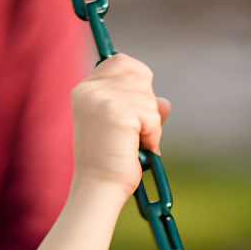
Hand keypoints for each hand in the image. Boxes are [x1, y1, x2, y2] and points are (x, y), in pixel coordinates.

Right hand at [70, 53, 170, 197]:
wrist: (99, 188)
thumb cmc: (111, 162)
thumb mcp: (127, 129)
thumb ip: (143, 109)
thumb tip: (165, 103)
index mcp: (85, 90)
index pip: (121, 61)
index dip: (138, 81)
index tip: (136, 109)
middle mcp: (89, 89)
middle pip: (139, 74)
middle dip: (147, 104)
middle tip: (134, 132)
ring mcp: (100, 98)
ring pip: (148, 96)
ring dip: (150, 123)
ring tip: (132, 143)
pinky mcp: (115, 111)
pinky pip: (152, 115)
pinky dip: (152, 134)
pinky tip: (135, 148)